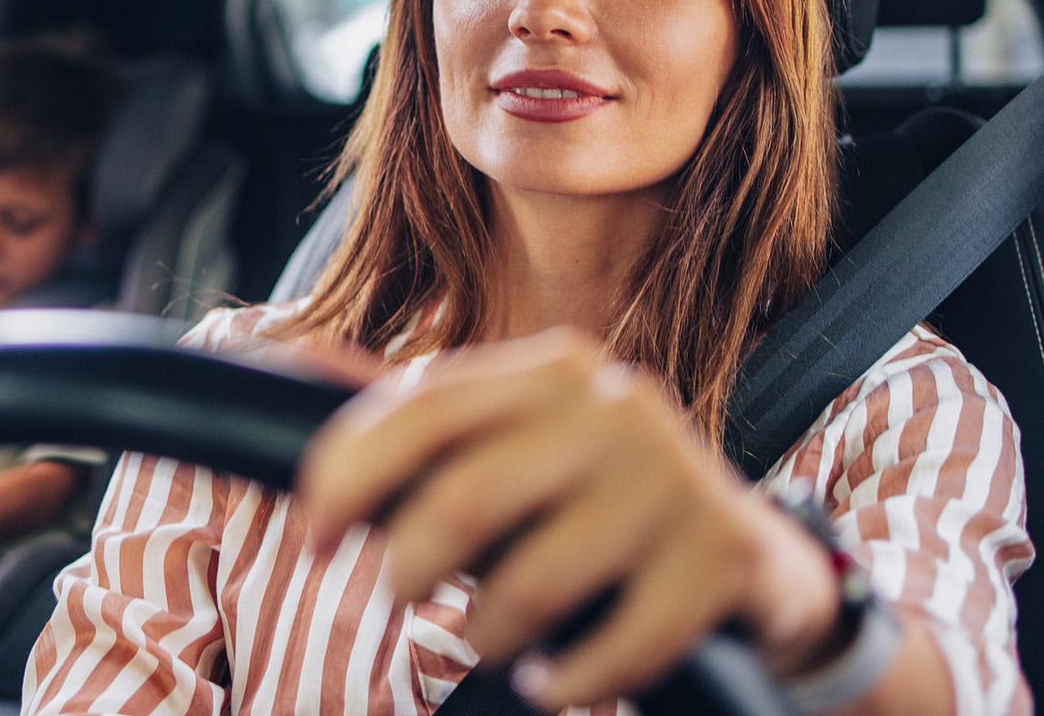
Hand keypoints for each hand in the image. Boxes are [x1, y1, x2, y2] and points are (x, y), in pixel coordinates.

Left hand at [297, 327, 844, 710]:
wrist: (752, 558)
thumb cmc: (591, 507)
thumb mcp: (513, 450)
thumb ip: (420, 427)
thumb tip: (291, 361)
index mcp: (549, 370)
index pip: (419, 409)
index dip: (343, 478)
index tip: (308, 539)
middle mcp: (613, 407)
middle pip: (464, 499)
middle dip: (404, 569)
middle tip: (394, 600)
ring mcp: (672, 481)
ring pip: (530, 584)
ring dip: (485, 635)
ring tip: (492, 640)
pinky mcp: (717, 557)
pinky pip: (611, 648)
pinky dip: (561, 682)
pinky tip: (550, 677)